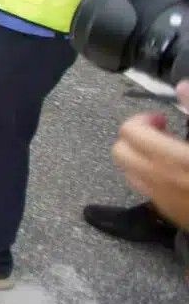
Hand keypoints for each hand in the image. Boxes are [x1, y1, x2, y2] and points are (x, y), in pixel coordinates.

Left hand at [112, 81, 188, 228]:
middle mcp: (161, 182)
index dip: (143, 119)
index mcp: (174, 160)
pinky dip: (152, 176)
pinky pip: (146, 191)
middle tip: (162, 132)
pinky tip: (178, 172)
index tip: (161, 118)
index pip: (130, 132)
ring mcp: (164, 201)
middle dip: (136, 137)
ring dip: (140, 157)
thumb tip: (182, 88)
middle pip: (120, 152)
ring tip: (169, 150)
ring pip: (129, 173)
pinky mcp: (172, 215)